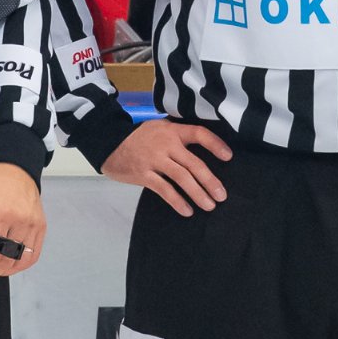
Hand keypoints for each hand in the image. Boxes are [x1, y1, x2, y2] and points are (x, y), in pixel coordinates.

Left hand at [0, 163, 45, 279]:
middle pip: (7, 259)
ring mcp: (34, 224)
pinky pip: (34, 254)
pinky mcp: (41, 226)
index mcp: (2, 214)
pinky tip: (9, 263)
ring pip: (22, 260)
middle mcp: (21, 221)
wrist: (14, 166)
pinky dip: (22, 264)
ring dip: (6, 270)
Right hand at [101, 120, 232, 216]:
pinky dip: (177, 201)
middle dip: (210, 181)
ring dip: (198, 194)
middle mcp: (166, 144)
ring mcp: (154, 160)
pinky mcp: (143, 174)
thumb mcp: (160, 128)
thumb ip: (178, 136)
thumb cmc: (140, 138)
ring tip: (209, 206)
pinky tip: (187, 210)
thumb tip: (203, 152)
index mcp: (173, 131)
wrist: (108, 143)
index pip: (199, 133)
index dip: (216, 145)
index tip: (229, 157)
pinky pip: (164, 190)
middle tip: (222, 196)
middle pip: (194, 163)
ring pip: (182, 178)